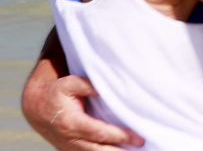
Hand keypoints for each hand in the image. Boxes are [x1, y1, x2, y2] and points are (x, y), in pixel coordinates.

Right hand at [22, 75, 143, 149]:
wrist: (37, 107)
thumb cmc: (57, 92)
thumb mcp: (69, 83)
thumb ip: (88, 85)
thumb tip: (106, 87)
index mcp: (72, 123)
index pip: (101, 133)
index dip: (120, 136)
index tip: (138, 138)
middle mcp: (71, 139)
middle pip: (99, 150)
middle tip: (142, 147)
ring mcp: (70, 147)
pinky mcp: (71, 150)